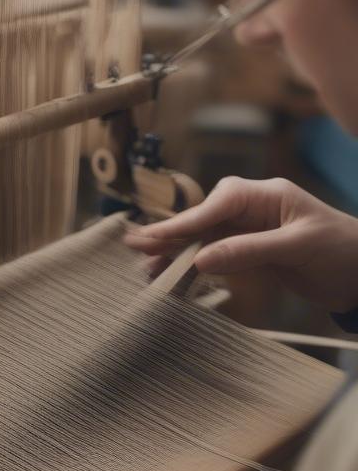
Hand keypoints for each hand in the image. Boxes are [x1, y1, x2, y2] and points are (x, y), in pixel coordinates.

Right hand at [125, 177, 357, 312]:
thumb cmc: (344, 253)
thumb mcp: (298, 249)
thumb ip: (249, 251)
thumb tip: (201, 259)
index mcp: (268, 196)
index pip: (218, 204)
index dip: (185, 221)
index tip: (156, 237)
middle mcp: (254, 209)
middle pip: (202, 218)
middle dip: (170, 233)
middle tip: (133, 245)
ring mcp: (249, 231)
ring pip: (203, 238)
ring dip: (175, 252)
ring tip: (145, 268)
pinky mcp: (249, 252)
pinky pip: (212, 256)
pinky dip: (191, 265)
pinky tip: (171, 274)